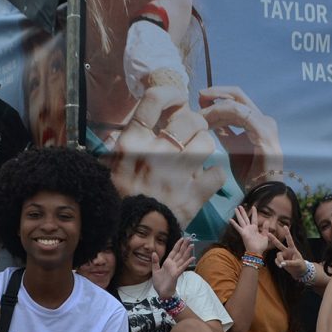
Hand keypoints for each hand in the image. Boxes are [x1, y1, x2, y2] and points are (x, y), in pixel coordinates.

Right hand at [108, 85, 225, 228]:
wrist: (127, 237)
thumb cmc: (118, 197)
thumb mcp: (112, 162)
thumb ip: (129, 138)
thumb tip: (145, 115)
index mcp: (133, 142)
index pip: (154, 99)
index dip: (171, 95)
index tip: (177, 101)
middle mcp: (157, 153)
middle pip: (189, 119)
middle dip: (194, 123)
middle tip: (190, 133)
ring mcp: (178, 174)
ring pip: (207, 142)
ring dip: (205, 146)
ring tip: (198, 155)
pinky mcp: (194, 196)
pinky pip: (218, 172)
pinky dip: (214, 174)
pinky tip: (204, 178)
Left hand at [151, 236, 194, 299]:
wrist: (162, 293)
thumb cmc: (159, 283)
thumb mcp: (155, 270)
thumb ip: (155, 262)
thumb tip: (153, 252)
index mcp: (168, 263)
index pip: (174, 252)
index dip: (178, 245)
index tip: (182, 238)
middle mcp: (173, 265)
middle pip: (180, 253)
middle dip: (184, 246)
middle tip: (189, 238)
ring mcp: (176, 269)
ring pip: (182, 258)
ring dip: (187, 252)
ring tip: (192, 245)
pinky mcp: (176, 274)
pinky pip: (182, 267)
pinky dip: (187, 262)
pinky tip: (192, 258)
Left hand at [199, 86, 282, 188]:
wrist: (262, 191)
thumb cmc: (249, 173)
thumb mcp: (232, 147)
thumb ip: (225, 131)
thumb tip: (210, 118)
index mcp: (257, 121)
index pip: (236, 99)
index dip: (216, 96)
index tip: (198, 102)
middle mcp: (263, 119)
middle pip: (237, 94)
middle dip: (215, 93)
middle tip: (198, 96)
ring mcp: (265, 124)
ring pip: (235, 103)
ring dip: (214, 107)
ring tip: (199, 115)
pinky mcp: (263, 130)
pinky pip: (240, 114)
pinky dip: (222, 114)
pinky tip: (208, 122)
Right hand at [229, 205, 271, 254]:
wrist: (257, 252)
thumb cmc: (261, 246)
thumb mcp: (265, 236)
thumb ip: (265, 228)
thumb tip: (267, 220)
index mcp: (255, 228)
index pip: (254, 218)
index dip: (254, 212)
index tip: (253, 206)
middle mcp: (249, 228)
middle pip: (245, 218)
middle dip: (243, 212)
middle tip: (240, 206)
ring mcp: (245, 230)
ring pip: (241, 220)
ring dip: (238, 214)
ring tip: (236, 208)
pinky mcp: (243, 234)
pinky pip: (238, 228)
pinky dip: (234, 224)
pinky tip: (230, 219)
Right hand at [270, 226, 307, 280]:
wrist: (299, 271)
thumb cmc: (300, 265)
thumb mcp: (297, 263)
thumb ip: (289, 263)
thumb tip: (282, 264)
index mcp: (292, 249)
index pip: (290, 240)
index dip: (287, 233)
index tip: (285, 226)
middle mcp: (287, 251)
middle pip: (279, 244)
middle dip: (273, 239)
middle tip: (268, 233)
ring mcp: (283, 255)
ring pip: (278, 255)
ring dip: (279, 260)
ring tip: (282, 265)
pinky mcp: (281, 260)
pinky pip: (277, 261)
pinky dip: (278, 263)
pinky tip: (281, 266)